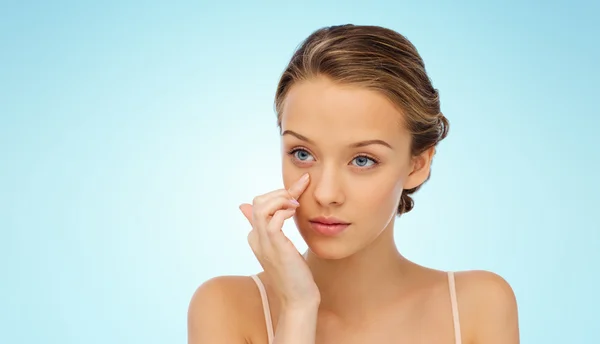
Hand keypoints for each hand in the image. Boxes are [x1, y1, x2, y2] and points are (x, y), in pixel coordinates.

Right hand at [239, 173, 319, 308]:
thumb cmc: (294, 274)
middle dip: (279, 192)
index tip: (299, 187)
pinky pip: (273, 220)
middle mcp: (256, 238)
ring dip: (281, 198)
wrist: (298, 299)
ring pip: (262, 207)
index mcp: (256, 237)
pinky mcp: (275, 247)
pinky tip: (296, 212)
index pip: (259, 204)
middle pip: (257, 201)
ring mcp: (264, 243)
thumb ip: (274, 229)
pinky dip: (285, 210)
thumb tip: (272, 217)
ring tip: (296, 203)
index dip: (278, 193)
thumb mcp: (283, 247)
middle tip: (298, 194)